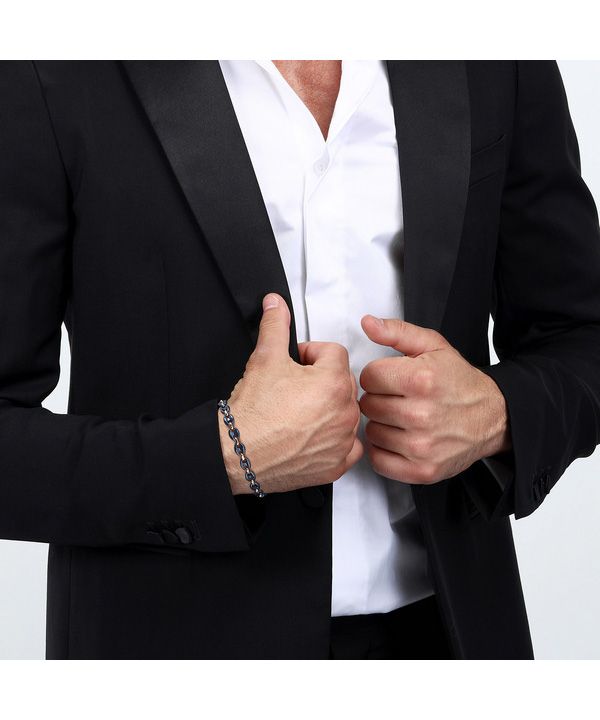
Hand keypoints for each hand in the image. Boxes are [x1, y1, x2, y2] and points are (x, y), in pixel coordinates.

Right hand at [220, 293, 363, 494]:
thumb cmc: (252, 413)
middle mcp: (344, 412)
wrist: (237, 453)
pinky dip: (336, 441)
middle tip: (293, 387)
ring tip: (300, 412)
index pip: (334, 353)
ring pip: (346, 412)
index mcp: (332, 382)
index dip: (311, 354)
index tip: (295, 363)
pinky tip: (314, 436)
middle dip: (320, 380)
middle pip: (342, 382)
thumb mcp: (264, 358)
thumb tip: (275, 304)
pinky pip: (349, 446)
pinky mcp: (336, 464)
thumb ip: (275, 325)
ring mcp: (342, 441)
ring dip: (330, 409)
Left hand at [358, 315, 510, 484]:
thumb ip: (397, 332)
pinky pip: (379, 461)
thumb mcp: (433, 346)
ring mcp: (422, 446)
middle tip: (399, 398)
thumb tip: (367, 323)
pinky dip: (385, 451)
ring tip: (402, 418)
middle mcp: (421, 414)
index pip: (369, 377)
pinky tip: (400, 438)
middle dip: (380, 399)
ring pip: (371, 432)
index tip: (393, 379)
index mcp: (421, 379)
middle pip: (368, 405)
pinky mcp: (422, 470)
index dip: (379, 376)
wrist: (493, 417)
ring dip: (382, 425)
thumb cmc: (459, 381)